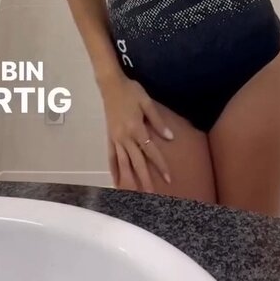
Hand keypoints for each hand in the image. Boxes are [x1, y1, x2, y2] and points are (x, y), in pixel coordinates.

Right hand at [100, 75, 173, 192]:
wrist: (111, 85)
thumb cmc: (131, 91)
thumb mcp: (147, 102)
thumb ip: (158, 121)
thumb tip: (170, 138)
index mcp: (136, 129)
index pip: (151, 151)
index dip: (160, 165)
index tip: (168, 178)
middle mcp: (125, 138)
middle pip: (137, 162)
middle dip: (145, 180)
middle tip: (151, 195)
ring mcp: (116, 139)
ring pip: (123, 164)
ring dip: (129, 180)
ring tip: (133, 194)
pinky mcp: (109, 138)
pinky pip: (111, 157)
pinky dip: (114, 170)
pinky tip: (116, 181)